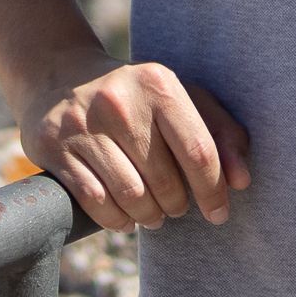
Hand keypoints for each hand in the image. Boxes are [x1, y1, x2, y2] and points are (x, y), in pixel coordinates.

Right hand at [22, 59, 250, 230]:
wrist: (61, 76)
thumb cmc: (137, 97)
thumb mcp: (182, 99)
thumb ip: (222, 134)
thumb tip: (241, 180)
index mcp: (158, 84)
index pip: (197, 151)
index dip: (213, 190)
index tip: (218, 213)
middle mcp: (119, 102)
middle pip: (165, 181)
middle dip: (177, 204)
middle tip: (175, 206)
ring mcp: (82, 124)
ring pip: (131, 196)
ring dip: (149, 216)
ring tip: (153, 213)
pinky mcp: (54, 146)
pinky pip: (95, 202)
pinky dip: (116, 220)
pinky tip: (124, 216)